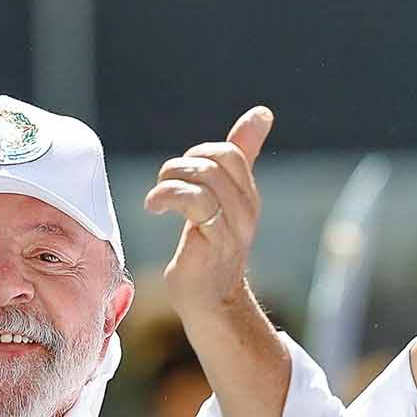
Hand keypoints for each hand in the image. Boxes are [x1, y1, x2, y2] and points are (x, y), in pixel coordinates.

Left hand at [144, 107, 272, 317]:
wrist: (211, 302)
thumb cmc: (212, 249)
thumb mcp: (224, 199)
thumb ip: (240, 159)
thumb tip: (262, 114)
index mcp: (248, 195)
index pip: (232, 152)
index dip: (200, 154)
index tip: (181, 175)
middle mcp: (246, 208)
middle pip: (218, 160)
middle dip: (182, 164)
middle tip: (165, 185)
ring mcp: (233, 225)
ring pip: (205, 177)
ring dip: (170, 180)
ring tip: (158, 198)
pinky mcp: (213, 241)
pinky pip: (193, 201)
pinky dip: (167, 196)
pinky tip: (154, 207)